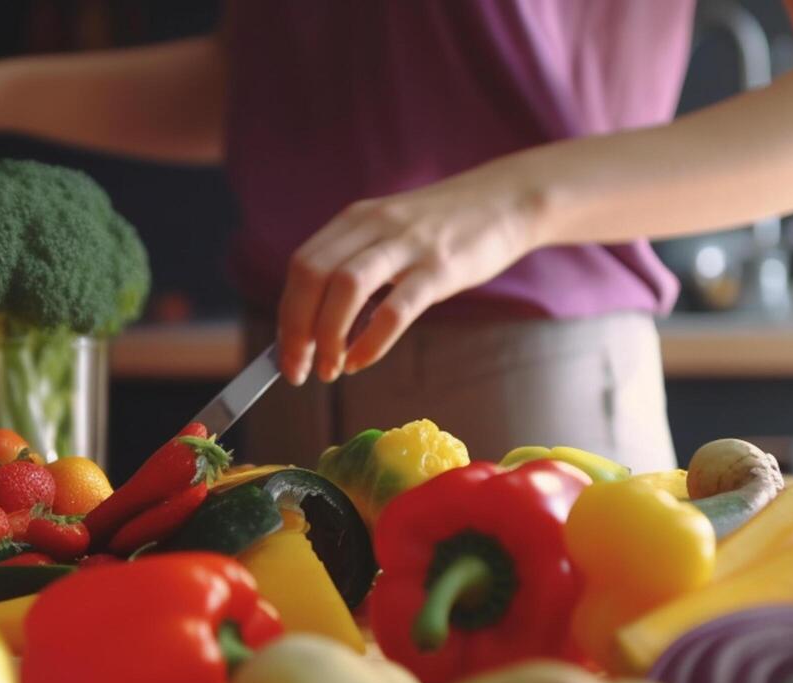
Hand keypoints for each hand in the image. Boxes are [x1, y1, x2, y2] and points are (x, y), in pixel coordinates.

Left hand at [276, 161, 546, 383]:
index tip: (285, 354)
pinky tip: (362, 361)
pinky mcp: (440, 268)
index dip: (286, 314)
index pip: (302, 266)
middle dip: (297, 330)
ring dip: (328, 335)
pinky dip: (371, 341)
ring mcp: (408, 245)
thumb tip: (317, 322)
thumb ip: (356, 263)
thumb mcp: (390, 232)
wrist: (506, 201)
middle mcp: (375, 226)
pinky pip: (395, 308)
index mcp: (355, 219)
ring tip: (329, 370)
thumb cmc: (445, 228)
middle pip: (313, 275)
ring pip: (345, 287)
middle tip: (299, 370)